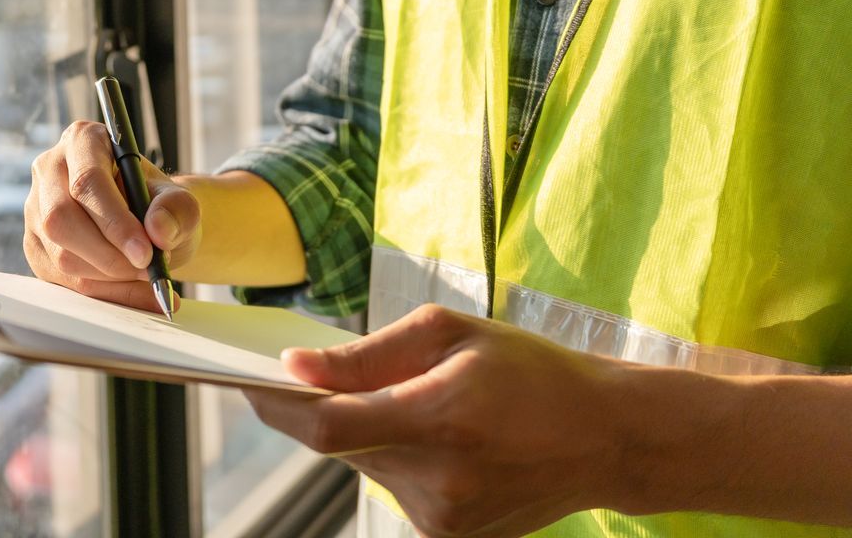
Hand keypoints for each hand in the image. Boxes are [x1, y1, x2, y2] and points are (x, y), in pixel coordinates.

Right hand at [23, 120, 199, 310]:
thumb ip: (177, 209)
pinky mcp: (37, 247)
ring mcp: (36, 210)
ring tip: (145, 276)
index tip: (146, 252)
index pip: (87, 182)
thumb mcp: (179, 200)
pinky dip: (103, 293)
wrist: (149, 225)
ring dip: (109, 277)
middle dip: (109, 255)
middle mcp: (50, 170)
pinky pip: (63, 281)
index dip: (115, 221)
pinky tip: (130, 288)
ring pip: (61, 255)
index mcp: (83, 141)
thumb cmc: (158, 205)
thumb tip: (158, 230)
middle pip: (61, 219)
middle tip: (148, 270)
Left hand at [244, 305, 629, 537]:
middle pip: (340, 446)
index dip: (277, 405)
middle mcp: (437, 481)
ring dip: (365, 431)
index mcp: (440, 420)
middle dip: (319, 408)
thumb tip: (298, 367)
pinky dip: (395, 455)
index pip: (327, 426)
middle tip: (317, 372)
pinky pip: (393, 486)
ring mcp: (442, 518)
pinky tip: (438, 435)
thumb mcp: (451, 334)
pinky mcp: (448, 536)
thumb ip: (368, 354)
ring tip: (413, 400)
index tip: (246, 377)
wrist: (604, 437)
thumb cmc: (529, 370)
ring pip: (365, 465)